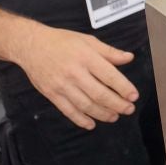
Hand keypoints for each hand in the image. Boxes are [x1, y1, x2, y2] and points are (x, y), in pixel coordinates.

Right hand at [15, 25, 137, 129]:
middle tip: (129, 109)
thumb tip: (129, 58)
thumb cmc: (61, 41)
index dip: (123, 88)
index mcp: (86, 57)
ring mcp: (62, 85)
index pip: (109, 76)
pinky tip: (91, 124)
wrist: (31, 46)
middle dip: (117, 104)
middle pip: (99, 94)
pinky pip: (68, 111)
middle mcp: (74, 73)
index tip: (134, 96)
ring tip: (114, 116)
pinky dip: (80, 120)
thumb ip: (109, 52)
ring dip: (102, 114)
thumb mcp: (88, 40)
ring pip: (85, 105)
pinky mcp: (52, 94)